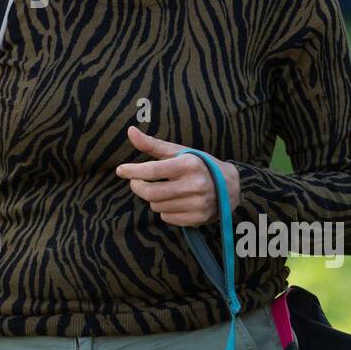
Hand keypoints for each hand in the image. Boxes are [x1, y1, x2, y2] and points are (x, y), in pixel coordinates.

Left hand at [115, 127, 240, 225]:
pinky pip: (167, 218)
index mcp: (188, 164)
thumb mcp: (178, 151)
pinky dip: (165, 210)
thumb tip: (130, 131)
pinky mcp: (198, 218)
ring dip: (153, 199)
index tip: (121, 170)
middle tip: (137, 181)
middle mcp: (194, 185)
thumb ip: (152, 144)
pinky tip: (174, 201)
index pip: (153, 170)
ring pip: (157, 206)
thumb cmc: (197, 165)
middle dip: (138, 186)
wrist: (229, 187)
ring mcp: (197, 204)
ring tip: (163, 190)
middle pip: (151, 192)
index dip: (133, 171)